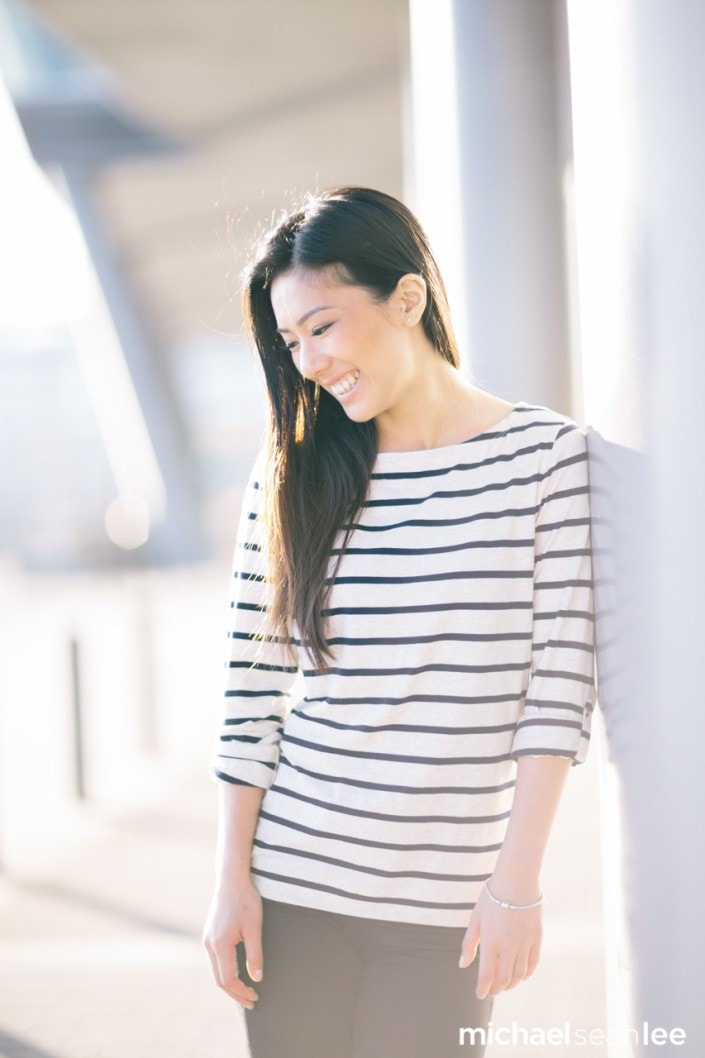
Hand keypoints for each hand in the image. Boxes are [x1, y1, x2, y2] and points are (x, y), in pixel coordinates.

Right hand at [203, 880, 262, 1008]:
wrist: (231, 880)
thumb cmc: (245, 900)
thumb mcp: (255, 927)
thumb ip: (255, 954)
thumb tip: (257, 978)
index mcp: (220, 944)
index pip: (228, 980)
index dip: (241, 992)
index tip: (255, 997)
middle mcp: (209, 945)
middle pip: (219, 980)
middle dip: (235, 993)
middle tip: (252, 1001)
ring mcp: (207, 940)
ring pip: (215, 971)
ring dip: (229, 984)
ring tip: (245, 991)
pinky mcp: (209, 935)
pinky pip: (214, 961)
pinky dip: (224, 972)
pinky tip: (237, 974)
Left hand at [458, 882, 542, 998]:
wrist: (516, 880)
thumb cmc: (492, 897)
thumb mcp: (476, 918)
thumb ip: (469, 943)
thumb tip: (462, 965)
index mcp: (490, 941)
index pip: (487, 975)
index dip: (482, 988)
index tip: (479, 994)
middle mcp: (508, 946)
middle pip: (504, 979)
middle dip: (496, 989)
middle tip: (490, 992)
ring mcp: (524, 943)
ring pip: (519, 974)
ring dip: (511, 984)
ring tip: (504, 986)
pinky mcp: (536, 938)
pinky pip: (533, 963)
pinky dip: (526, 974)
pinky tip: (520, 976)